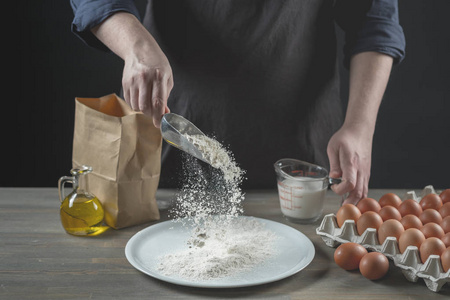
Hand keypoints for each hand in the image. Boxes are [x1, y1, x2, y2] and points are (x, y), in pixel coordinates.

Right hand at [91, 12, 172, 127]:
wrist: (139, 49)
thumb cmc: (157, 64)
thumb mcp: (167, 77)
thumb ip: (166, 96)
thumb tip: (163, 113)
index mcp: (158, 77)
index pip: (158, 102)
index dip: (159, 116)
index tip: (160, 124)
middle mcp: (144, 78)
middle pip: (145, 106)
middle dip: (151, 115)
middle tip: (155, 114)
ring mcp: (133, 81)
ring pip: (136, 106)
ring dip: (143, 110)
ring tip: (149, 104)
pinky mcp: (125, 83)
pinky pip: (129, 101)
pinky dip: (136, 105)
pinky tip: (141, 99)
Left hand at [327, 124, 372, 204]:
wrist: (360, 131)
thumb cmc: (345, 138)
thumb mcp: (333, 147)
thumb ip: (333, 164)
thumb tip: (333, 178)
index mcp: (351, 162)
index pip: (350, 182)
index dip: (341, 189)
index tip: (333, 186)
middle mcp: (360, 169)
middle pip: (358, 191)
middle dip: (350, 202)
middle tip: (342, 208)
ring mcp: (365, 172)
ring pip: (364, 191)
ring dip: (356, 201)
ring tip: (346, 207)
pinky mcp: (366, 173)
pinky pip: (365, 187)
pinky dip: (359, 196)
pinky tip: (352, 200)